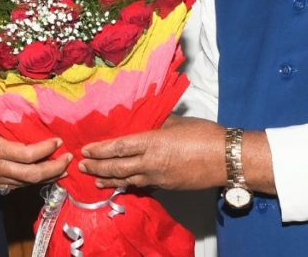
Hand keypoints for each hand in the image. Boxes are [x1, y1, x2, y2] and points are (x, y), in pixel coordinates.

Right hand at [0, 103, 70, 191]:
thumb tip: (17, 100)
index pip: (28, 154)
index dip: (47, 150)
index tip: (58, 141)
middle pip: (31, 176)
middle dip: (54, 169)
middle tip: (68, 160)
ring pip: (23, 184)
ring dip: (44, 177)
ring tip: (60, 168)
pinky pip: (12, 185)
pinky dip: (28, 180)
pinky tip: (38, 173)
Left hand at [79, 115, 226, 190]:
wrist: (225, 158)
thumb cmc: (204, 135)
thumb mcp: (177, 122)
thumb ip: (158, 123)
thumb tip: (148, 121)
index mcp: (152, 142)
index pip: (119, 147)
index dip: (100, 150)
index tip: (86, 150)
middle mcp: (151, 162)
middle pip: (118, 167)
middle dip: (98, 167)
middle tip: (82, 167)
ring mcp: (159, 177)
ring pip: (128, 180)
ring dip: (109, 180)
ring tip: (95, 180)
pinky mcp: (167, 186)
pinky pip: (142, 185)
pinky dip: (128, 184)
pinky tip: (123, 184)